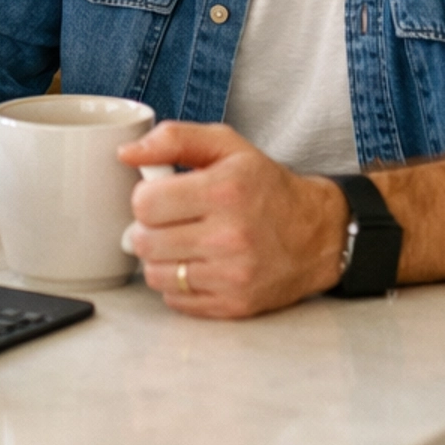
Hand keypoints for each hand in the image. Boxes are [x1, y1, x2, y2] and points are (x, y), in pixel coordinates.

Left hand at [119, 121, 346, 318]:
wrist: (317, 233)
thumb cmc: (267, 186)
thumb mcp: (226, 145)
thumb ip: (174, 139)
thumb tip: (126, 153)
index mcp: (224, 190)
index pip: (145, 203)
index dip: (145, 197)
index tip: (160, 195)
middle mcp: (229, 236)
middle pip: (145, 241)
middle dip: (148, 228)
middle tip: (168, 220)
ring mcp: (233, 275)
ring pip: (156, 274)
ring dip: (160, 258)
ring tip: (181, 242)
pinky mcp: (235, 305)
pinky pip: (176, 300)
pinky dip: (178, 283)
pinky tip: (197, 264)